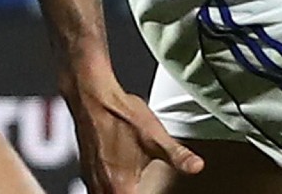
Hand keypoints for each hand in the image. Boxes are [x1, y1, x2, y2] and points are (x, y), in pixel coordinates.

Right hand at [65, 79, 202, 193]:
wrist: (93, 96)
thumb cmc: (119, 115)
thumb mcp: (156, 137)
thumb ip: (178, 155)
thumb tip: (196, 165)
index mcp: (120, 186)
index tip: (153, 192)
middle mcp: (101, 185)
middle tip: (144, 188)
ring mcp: (91, 177)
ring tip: (130, 187)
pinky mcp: (86, 167)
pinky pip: (95, 189)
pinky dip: (106, 189)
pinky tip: (116, 180)